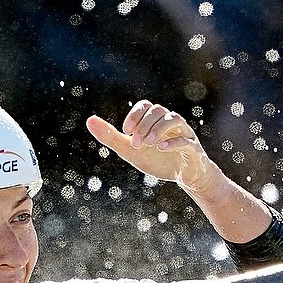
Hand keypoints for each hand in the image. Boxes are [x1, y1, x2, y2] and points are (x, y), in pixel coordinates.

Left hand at [86, 100, 215, 193]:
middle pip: (158, 110)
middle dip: (144, 126)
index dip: (135, 115)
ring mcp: (184, 133)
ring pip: (174, 119)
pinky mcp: (194, 148)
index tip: (126, 131)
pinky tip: (161, 148)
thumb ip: (110, 136)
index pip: (146, 105)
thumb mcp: (129, 150)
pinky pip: (187, 140)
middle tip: (135, 144)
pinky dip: (174, 142)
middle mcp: (171, 122)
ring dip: (158, 129)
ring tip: (148, 144)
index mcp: (156, 120)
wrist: (184, 177)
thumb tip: (89, 120)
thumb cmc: (157, 159)